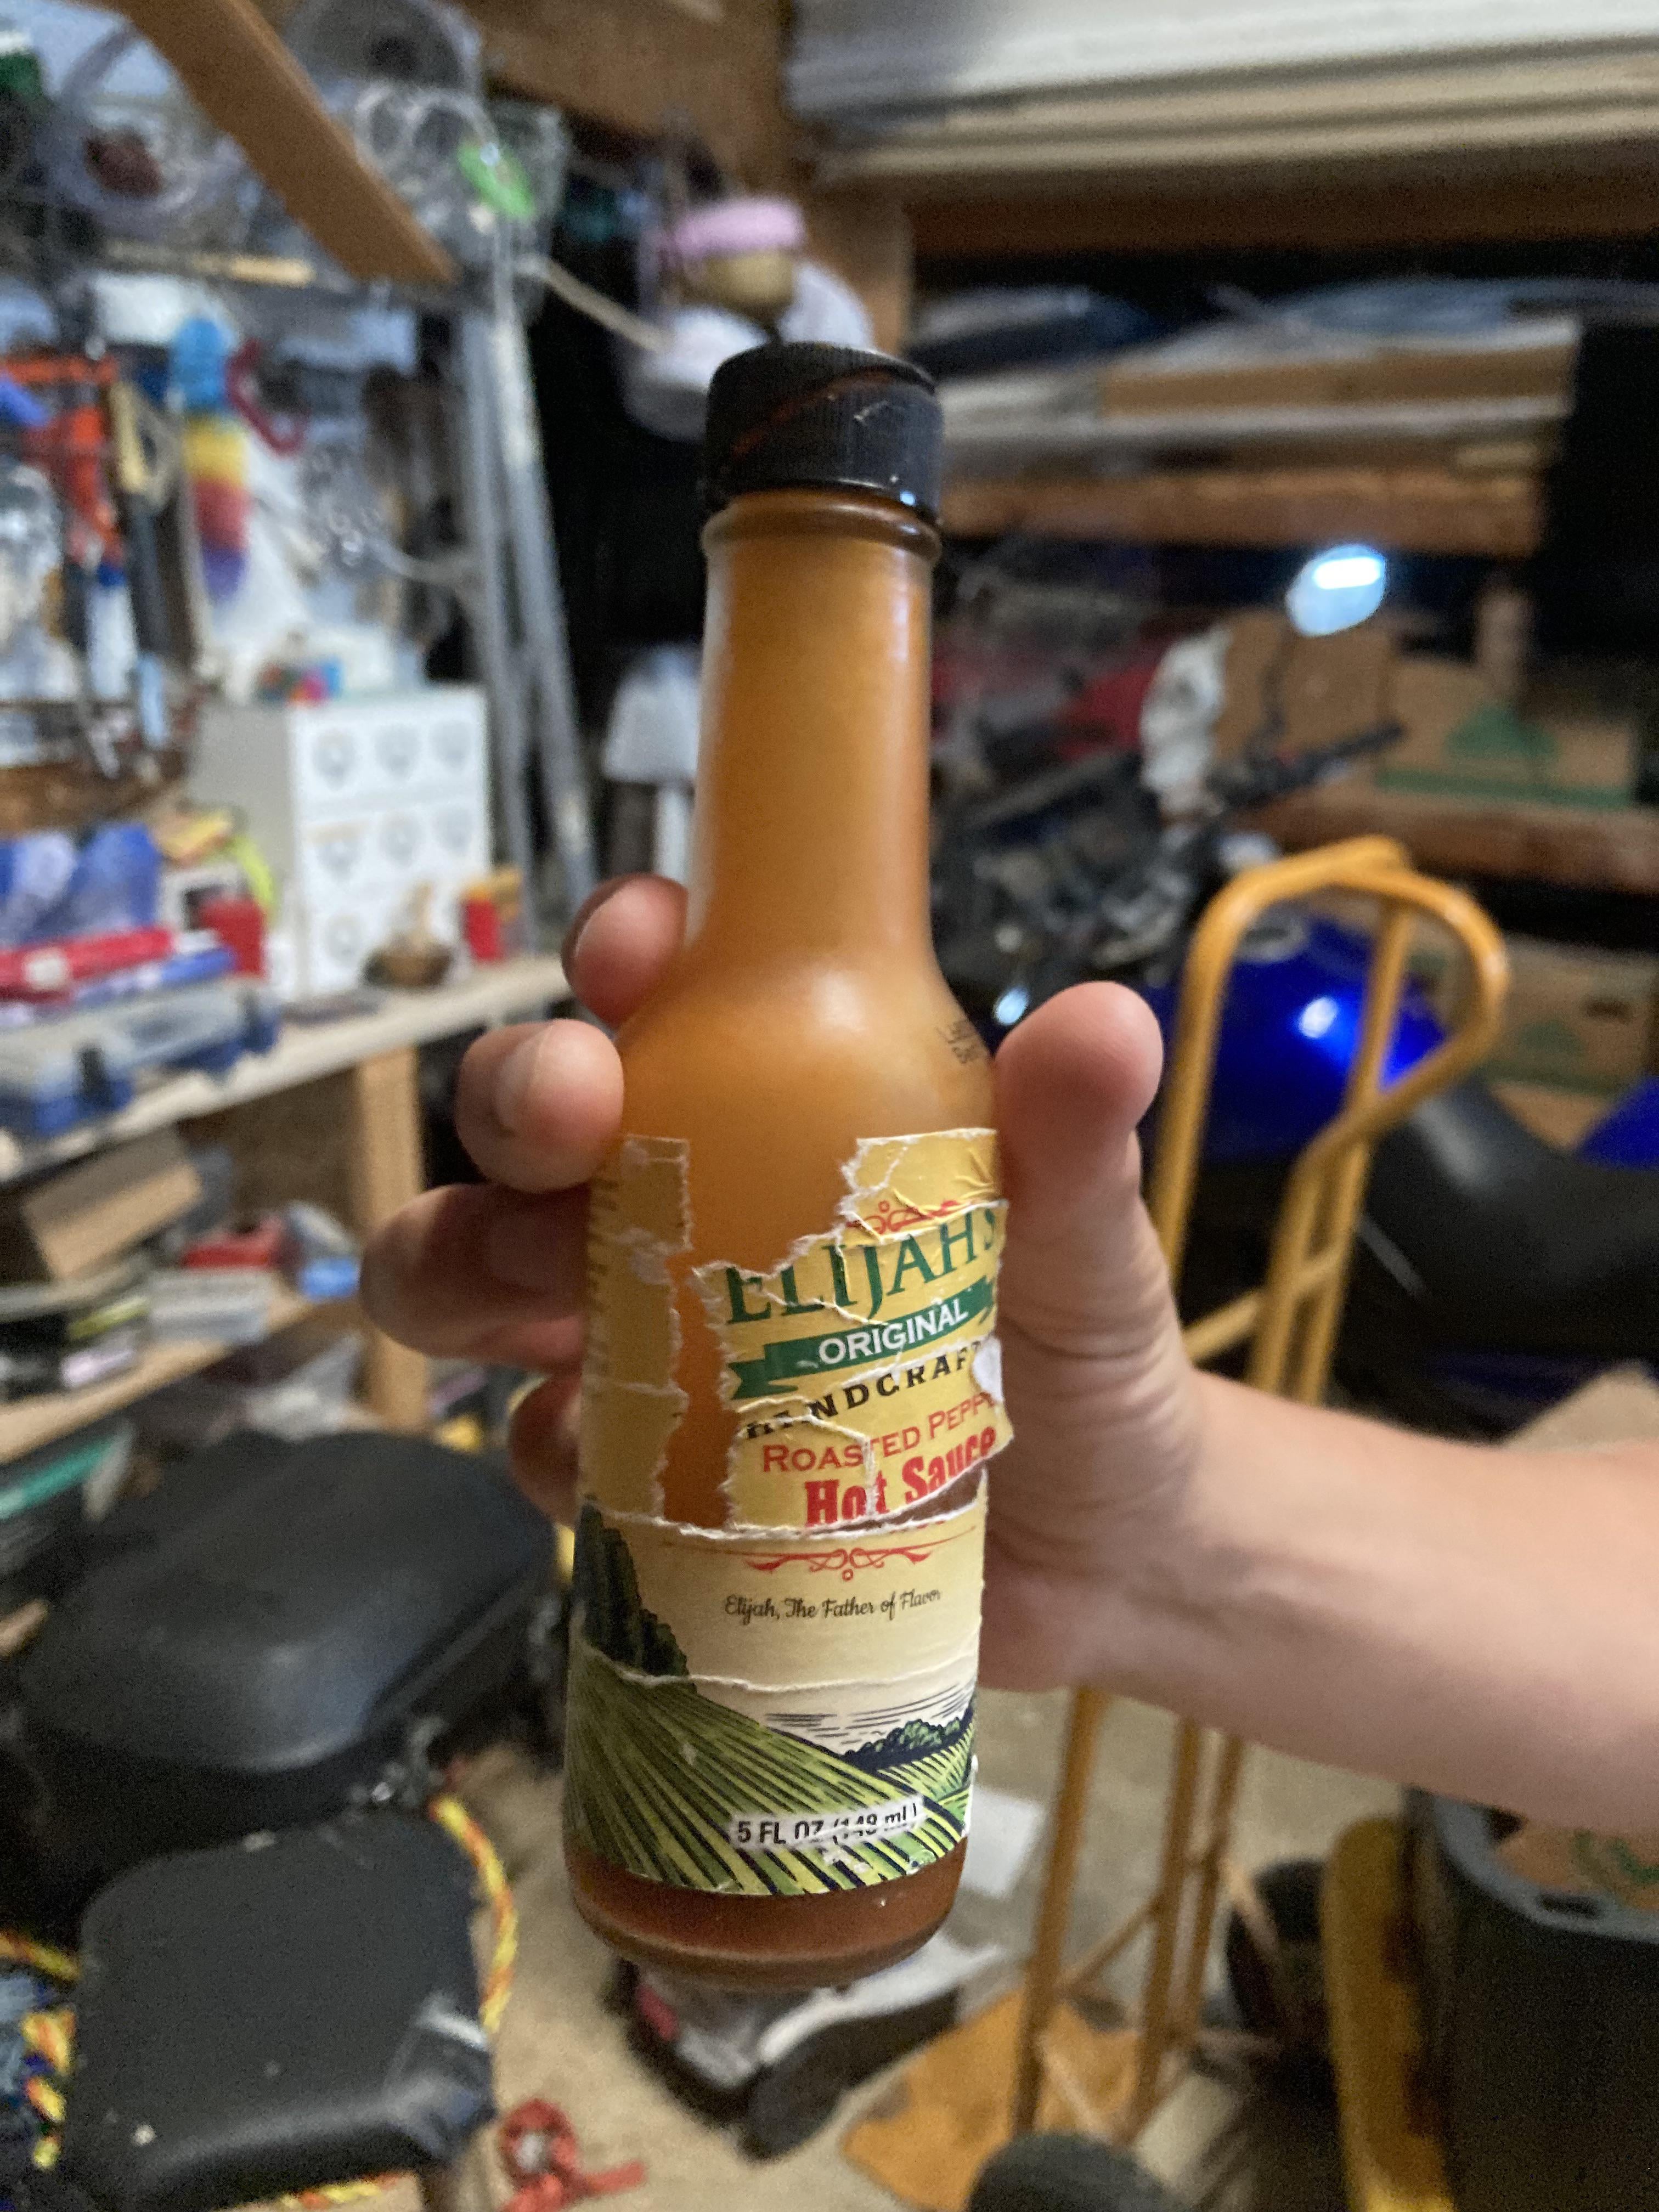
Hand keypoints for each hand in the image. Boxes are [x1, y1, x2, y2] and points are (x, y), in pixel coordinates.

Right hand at [361, 876, 1204, 1691]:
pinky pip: (537, 1445)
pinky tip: (625, 1464)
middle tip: (566, 1117)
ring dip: (474, 1261)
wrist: (1103, 1551)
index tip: (633, 953)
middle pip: (528, 1123)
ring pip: (475, 1269)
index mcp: (782, 1106)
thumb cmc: (1078, 1354)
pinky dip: (555, 1445)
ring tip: (552, 1287)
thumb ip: (1076, 1144)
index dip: (625, 949)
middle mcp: (681, 1203)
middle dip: (515, 1093)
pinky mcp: (635, 1473)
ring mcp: (643, 1337)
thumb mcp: (1082, 1245)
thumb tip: (1105, 1022)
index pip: (669, 989)